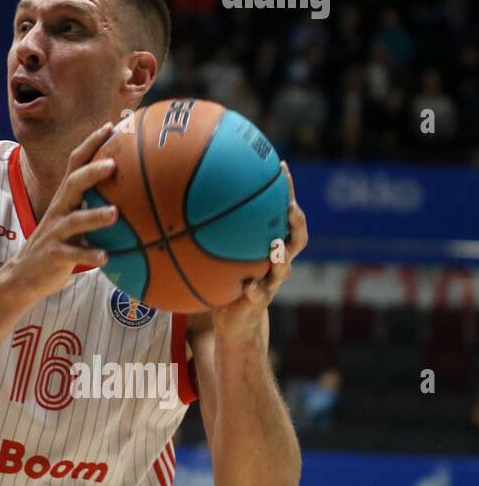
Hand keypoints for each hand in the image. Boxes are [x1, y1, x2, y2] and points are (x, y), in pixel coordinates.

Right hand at [4, 121, 116, 299]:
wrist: (24, 274)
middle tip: (113, 164)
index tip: (111, 126)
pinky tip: (105, 257)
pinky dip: (89, 255)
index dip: (91, 144)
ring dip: (94, 216)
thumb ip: (95, 206)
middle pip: (73, 184)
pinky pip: (73, 254)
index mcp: (65, 198)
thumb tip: (135, 195)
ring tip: (115, 213)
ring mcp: (55, 232)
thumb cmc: (59, 244)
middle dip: (92, 172)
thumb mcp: (74, 220)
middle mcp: (59, 210)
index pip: (76, 163)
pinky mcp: (54, 254)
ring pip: (74, 220)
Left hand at [212, 161, 308, 335]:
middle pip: (296, 238)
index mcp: (270, 244)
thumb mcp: (222, 250)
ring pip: (284, 267)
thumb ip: (214, 227)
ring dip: (281, 257)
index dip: (286, 191)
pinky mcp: (259, 301)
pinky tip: (247, 285)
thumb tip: (188, 192)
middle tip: (290, 206)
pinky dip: (255, 289)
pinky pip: (259, 294)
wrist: (235, 318)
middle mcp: (276, 261)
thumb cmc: (227, 278)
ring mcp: (271, 282)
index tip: (280, 167)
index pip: (283, 213)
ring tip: (276, 248)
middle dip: (296, 221)